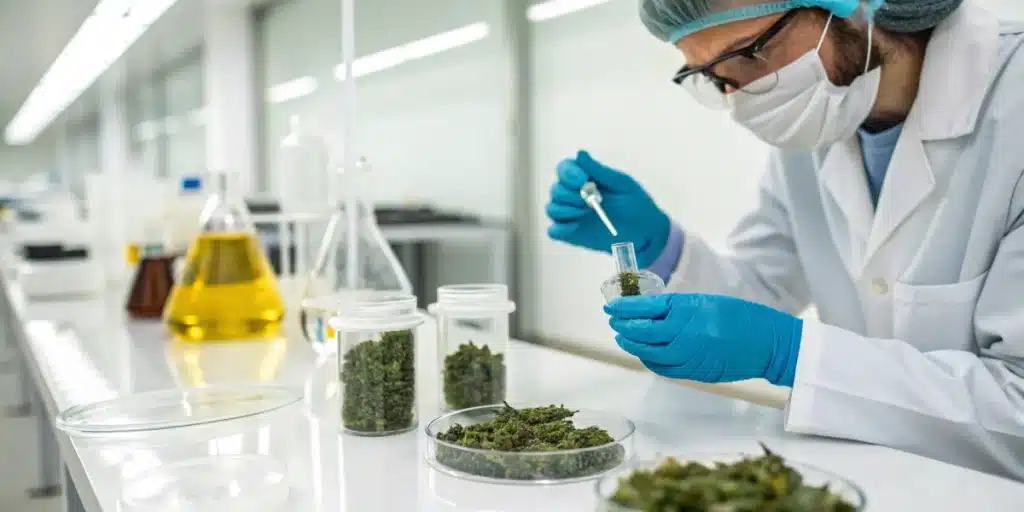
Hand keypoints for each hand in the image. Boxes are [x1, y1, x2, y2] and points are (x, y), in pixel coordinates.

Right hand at [546, 150, 669, 267]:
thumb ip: (599, 171)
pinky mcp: (571, 235)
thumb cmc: (637, 205)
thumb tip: (580, 153)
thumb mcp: (621, 185)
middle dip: (570, 194)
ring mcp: (571, 216)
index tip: (583, 180)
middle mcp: (574, 196)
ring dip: (566, 210)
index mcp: (585, 179)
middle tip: (591, 202)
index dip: (568, 173)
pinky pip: (554, 231)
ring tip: (587, 214)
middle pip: (556, 189)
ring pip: (552, 208)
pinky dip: (561, 228)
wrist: (646, 234)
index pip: (564, 169)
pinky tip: (578, 227)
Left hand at [604, 294, 801, 385]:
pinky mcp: (695, 372)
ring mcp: (690, 356)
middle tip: (614, 321)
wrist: (770, 344)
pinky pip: (664, 369)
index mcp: (689, 310)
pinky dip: (650, 361)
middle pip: (643, 333)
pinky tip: (645, 353)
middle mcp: (686, 334)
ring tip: (624, 337)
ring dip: (633, 345)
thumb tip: (647, 311)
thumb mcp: (707, 302)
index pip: (646, 308)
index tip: (612, 306)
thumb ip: (676, 308)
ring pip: (649, 353)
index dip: (625, 308)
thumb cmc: (741, 316)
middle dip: (624, 327)